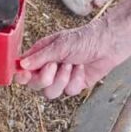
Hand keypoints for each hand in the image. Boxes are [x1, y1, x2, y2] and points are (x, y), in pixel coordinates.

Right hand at [15, 0, 130, 98]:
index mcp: (41, 54)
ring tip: (72, 65)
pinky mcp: (74, 85)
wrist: (108, 44)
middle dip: (46, 77)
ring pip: (51, 93)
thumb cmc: (84, 38)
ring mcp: (61, 77)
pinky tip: (82, 68)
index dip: (22, 76)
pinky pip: (69, 92)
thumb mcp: (60, 45)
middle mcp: (49, 67)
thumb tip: (22, 65)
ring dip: (63, 79)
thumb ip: (40, 56)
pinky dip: (76, 80)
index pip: (23, 70)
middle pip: (36, 85)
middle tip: (55, 65)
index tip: (25, 75)